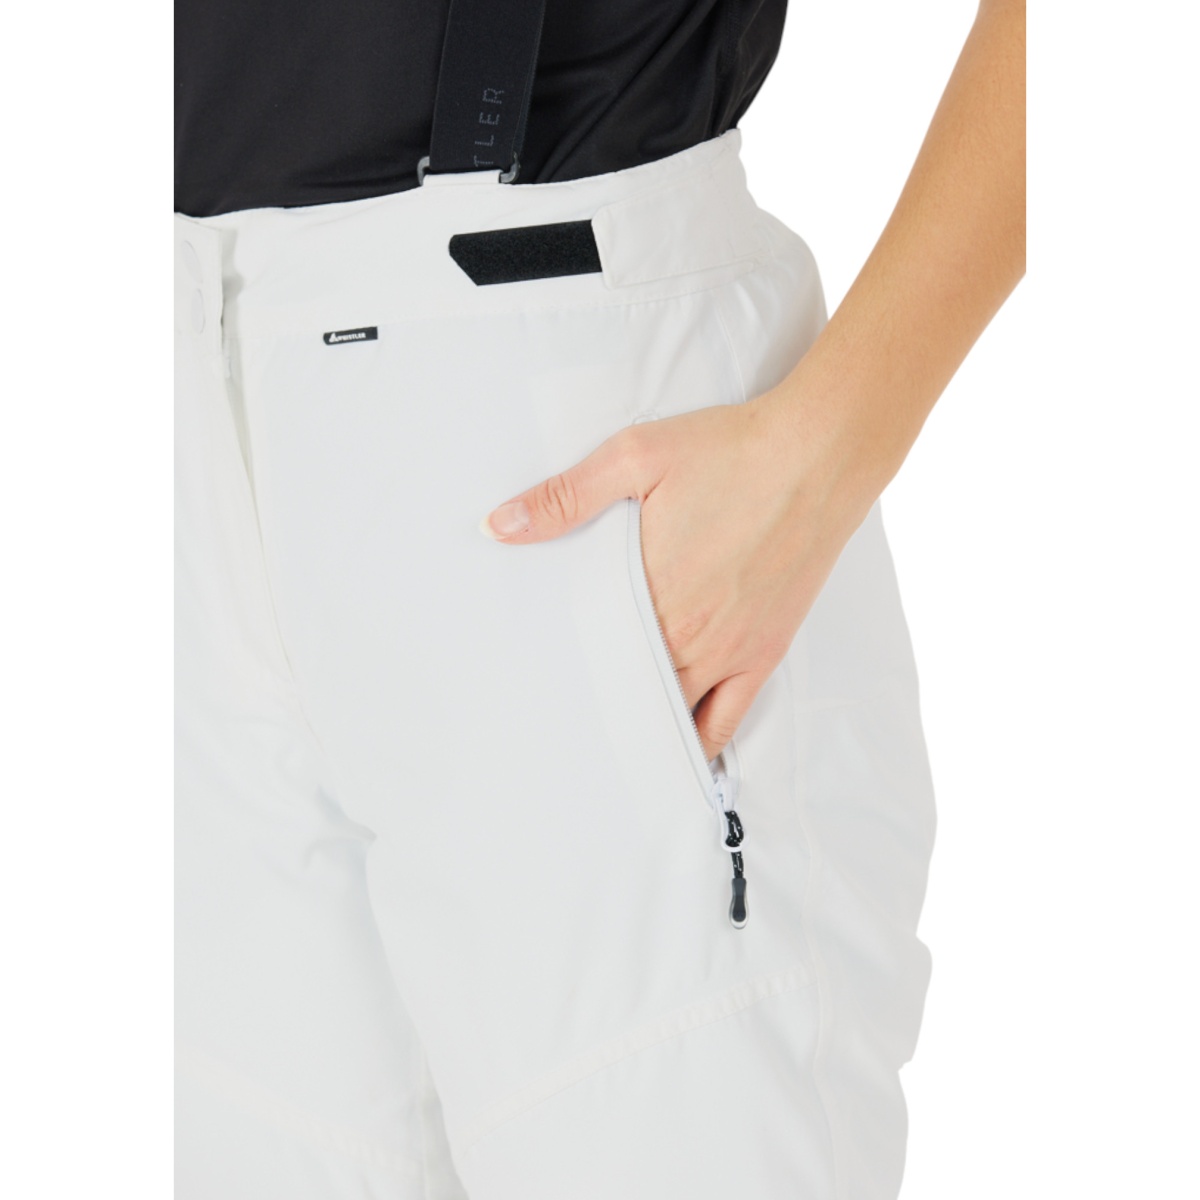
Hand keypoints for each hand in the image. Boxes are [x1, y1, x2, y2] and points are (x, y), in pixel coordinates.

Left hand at [479, 392, 873, 760]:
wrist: (820, 453)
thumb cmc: (731, 451)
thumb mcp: (635, 457)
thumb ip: (564, 498)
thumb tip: (497, 525)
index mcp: (651, 592)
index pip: (592, 655)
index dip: (561, 675)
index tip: (533, 690)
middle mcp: (690, 636)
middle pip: (628, 691)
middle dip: (595, 706)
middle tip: (557, 727)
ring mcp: (730, 651)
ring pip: (673, 715)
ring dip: (640, 727)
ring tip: (605, 747)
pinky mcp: (766, 651)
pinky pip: (729, 720)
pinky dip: (699, 742)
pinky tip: (678, 752)